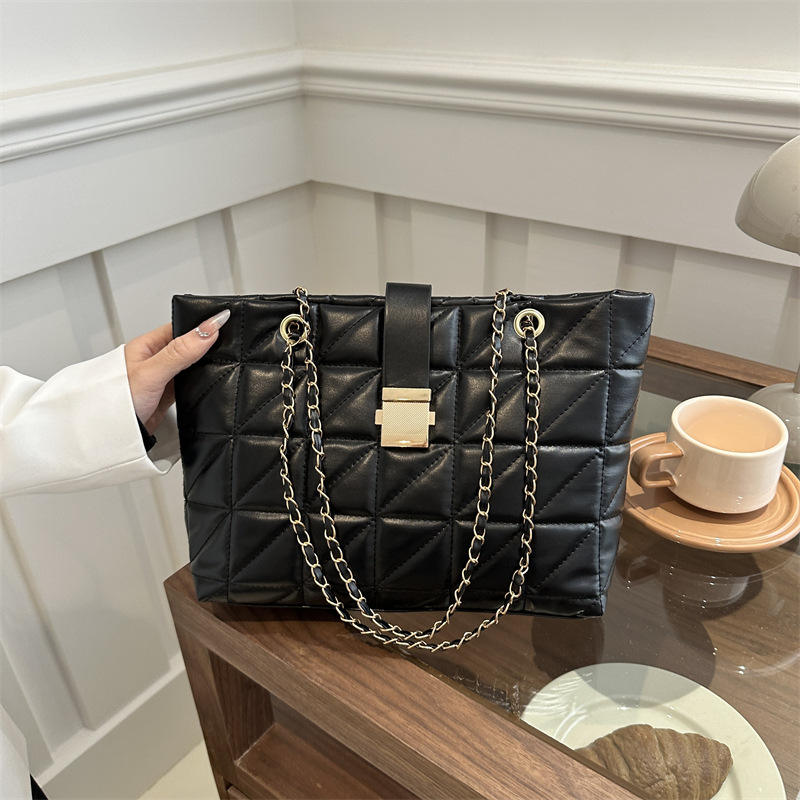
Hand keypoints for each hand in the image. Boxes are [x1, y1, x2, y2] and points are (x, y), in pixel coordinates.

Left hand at [124, 310, 230, 432]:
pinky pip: (191, 383)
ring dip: (205, 366)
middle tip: (230, 344)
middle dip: (208, 345)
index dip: (202, 324)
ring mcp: (164, 377)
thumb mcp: (152, 372)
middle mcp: (157, 359)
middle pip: (190, 345)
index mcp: (149, 345)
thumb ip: (180, 351)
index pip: (181, 326)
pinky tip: (211, 382)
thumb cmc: (117, 402)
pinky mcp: (169, 394)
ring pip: (192, 365)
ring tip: (224, 362)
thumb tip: (207, 329)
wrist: (113, 436)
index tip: (225, 322)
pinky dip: (201, 382)